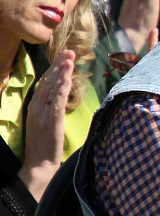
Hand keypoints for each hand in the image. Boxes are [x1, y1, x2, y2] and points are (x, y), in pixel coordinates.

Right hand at [18, 51, 74, 199]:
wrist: (40, 163)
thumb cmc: (46, 144)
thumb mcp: (47, 121)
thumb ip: (51, 107)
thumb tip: (61, 94)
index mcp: (34, 106)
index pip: (44, 83)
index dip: (54, 68)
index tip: (63, 56)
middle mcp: (36, 108)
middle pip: (47, 82)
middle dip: (59, 65)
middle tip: (69, 52)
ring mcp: (42, 114)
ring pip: (52, 89)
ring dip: (61, 73)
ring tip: (69, 59)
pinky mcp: (50, 122)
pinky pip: (56, 103)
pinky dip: (62, 90)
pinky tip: (67, 79)